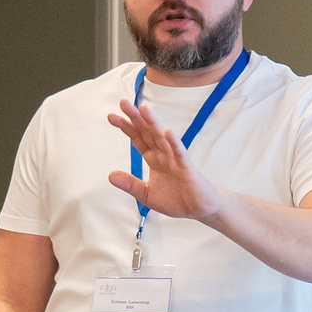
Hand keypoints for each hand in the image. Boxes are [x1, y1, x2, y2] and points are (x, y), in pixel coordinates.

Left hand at [106, 99, 226, 220]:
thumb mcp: (147, 194)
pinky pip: (180, 154)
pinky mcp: (187, 168)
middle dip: (136, 118)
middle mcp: (164, 155)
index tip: (111, 116)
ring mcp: (176, 160)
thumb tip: (110, 175)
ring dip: (153, 123)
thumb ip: (130, 184)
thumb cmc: (176, 199)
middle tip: (123, 102)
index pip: (138, 139)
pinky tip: (168, 132)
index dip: (126, 127)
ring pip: (162, 138)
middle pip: (147, 133)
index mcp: (154, 159)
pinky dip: (174, 143)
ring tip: (143, 109)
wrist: (200, 208)